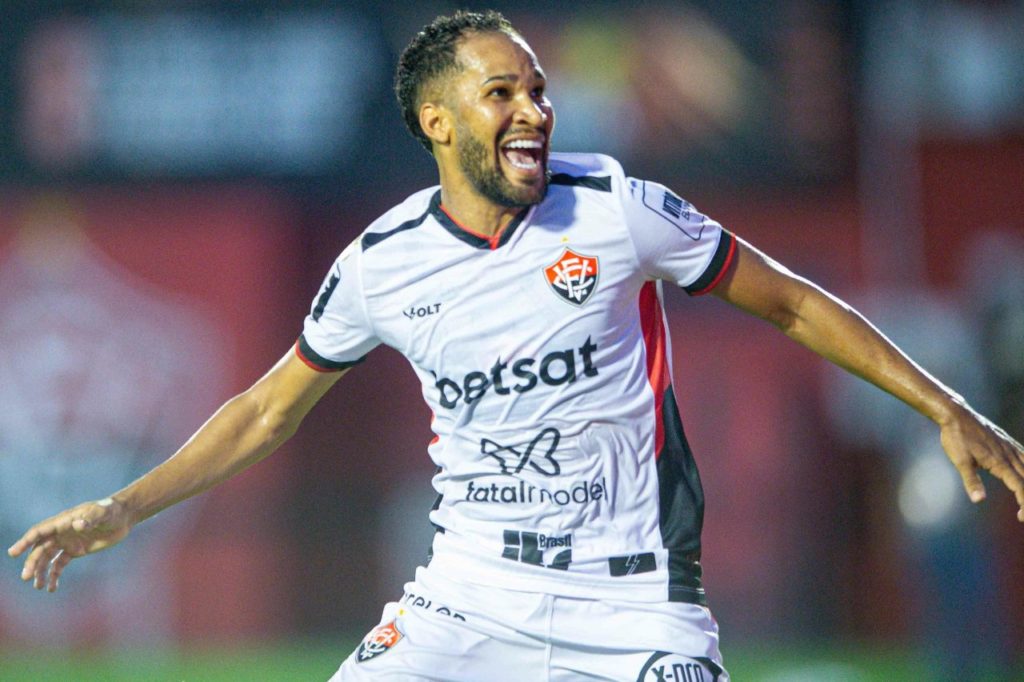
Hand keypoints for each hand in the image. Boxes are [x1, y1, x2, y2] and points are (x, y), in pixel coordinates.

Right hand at [7, 497, 133, 591]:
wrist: (123, 517)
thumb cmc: (111, 510)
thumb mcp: (103, 512)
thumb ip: (90, 518)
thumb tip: (77, 525)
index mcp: (62, 521)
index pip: (39, 532)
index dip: (25, 542)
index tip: (13, 553)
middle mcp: (61, 532)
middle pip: (40, 549)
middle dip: (32, 563)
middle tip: (26, 577)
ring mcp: (67, 542)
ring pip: (47, 558)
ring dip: (41, 572)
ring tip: (39, 586)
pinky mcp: (76, 551)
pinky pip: (60, 565)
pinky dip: (54, 576)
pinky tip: (51, 588)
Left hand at [940, 404, 1023, 521]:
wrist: (956, 415)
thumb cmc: (956, 438)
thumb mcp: (960, 461)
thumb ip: (971, 481)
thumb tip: (979, 500)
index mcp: (1000, 463)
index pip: (1020, 487)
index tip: (1021, 517)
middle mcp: (1010, 455)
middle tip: (1023, 514)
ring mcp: (1010, 447)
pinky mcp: (1007, 442)